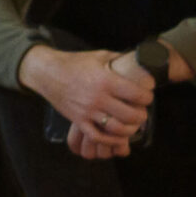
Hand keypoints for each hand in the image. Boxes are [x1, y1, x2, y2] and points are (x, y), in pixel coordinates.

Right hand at [23, 45, 153, 153]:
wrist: (48, 73)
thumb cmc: (75, 63)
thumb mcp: (99, 56)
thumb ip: (118, 59)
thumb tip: (136, 60)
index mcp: (105, 80)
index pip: (136, 94)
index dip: (147, 97)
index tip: (147, 97)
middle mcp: (98, 98)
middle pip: (129, 115)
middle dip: (141, 116)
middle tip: (142, 113)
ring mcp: (87, 111)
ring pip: (116, 129)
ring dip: (129, 130)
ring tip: (132, 125)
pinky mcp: (78, 120)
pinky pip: (97, 137)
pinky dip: (110, 140)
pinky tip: (117, 136)